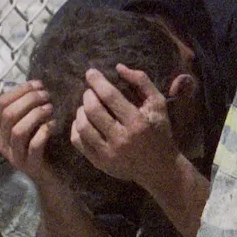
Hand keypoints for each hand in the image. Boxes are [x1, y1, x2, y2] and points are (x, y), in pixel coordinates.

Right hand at [0, 80, 62, 188]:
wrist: (49, 176)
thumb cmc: (39, 145)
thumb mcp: (28, 125)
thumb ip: (25, 108)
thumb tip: (34, 85)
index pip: (2, 104)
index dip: (20, 90)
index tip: (38, 84)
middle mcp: (2, 143)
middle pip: (9, 114)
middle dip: (29, 100)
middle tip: (46, 95)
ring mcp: (13, 156)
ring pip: (18, 130)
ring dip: (36, 114)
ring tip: (50, 108)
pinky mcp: (29, 164)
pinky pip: (33, 145)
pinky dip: (44, 131)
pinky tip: (53, 124)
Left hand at [72, 65, 183, 193]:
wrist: (160, 169)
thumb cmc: (159, 132)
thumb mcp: (158, 104)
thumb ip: (141, 82)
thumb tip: (118, 67)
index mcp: (137, 122)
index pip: (110, 96)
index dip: (97, 81)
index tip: (91, 73)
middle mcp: (121, 139)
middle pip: (93, 110)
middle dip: (88, 95)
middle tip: (90, 92)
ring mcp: (108, 153)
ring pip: (83, 126)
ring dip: (81, 110)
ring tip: (86, 106)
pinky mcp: (99, 163)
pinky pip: (78, 142)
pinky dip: (76, 127)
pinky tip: (83, 121)